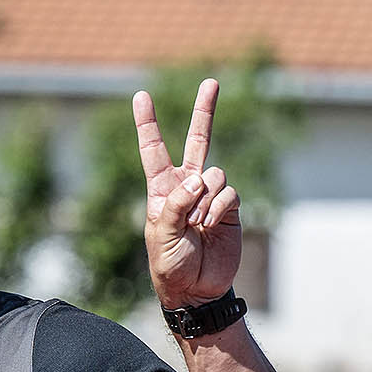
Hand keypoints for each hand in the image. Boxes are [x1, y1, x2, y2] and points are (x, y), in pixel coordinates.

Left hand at [133, 79, 241, 309]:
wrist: (197, 290)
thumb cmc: (170, 264)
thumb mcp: (162, 234)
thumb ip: (177, 203)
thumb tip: (199, 178)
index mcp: (162, 189)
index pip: (154, 150)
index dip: (148, 123)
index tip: (141, 96)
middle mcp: (187, 186)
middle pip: (198, 140)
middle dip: (204, 111)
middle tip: (212, 82)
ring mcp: (210, 196)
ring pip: (215, 173)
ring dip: (204, 200)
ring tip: (196, 226)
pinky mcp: (229, 208)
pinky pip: (228, 193)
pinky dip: (217, 208)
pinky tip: (209, 227)